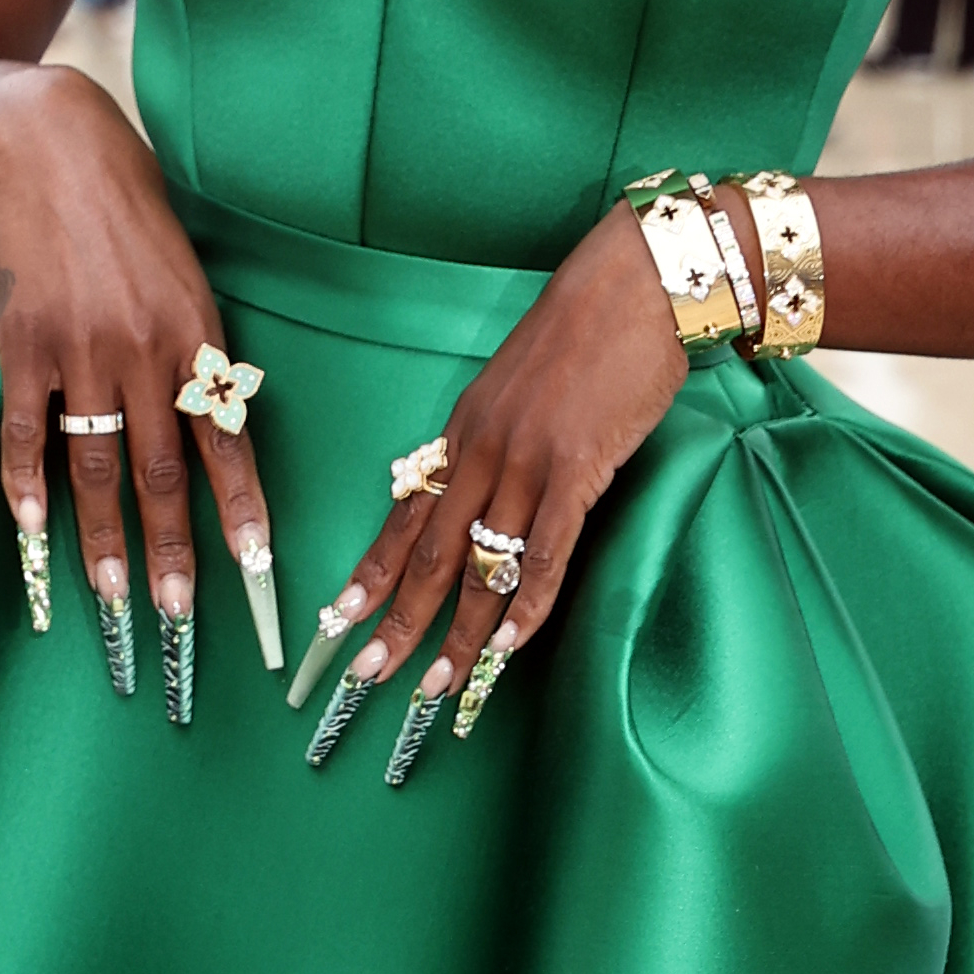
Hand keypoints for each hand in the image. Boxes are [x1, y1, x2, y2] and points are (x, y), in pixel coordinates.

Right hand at [0, 67, 274, 695]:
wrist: (46, 144)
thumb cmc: (126, 212)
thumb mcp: (185, 274)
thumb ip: (197, 349)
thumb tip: (216, 426)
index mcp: (199, 334)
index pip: (228, 442)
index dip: (242, 511)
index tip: (259, 572)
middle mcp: (146, 348)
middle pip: (163, 471)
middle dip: (172, 552)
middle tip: (176, 617)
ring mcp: (80, 347)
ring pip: (95, 465)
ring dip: (102, 538)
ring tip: (109, 597)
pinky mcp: (21, 340)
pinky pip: (25, 429)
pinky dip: (26, 483)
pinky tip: (32, 531)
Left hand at [295, 206, 687, 764]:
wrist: (635, 286)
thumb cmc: (586, 335)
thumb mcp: (518, 389)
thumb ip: (496, 443)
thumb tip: (484, 494)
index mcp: (460, 431)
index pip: (403, 515)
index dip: (370, 572)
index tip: (338, 619)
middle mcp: (479, 451)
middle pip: (426, 552)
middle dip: (394, 622)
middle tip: (366, 676)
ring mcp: (525, 462)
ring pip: (479, 564)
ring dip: (456, 635)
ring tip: (436, 687)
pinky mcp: (576, 469)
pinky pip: (544, 552)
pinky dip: (526, 605)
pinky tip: (509, 645)